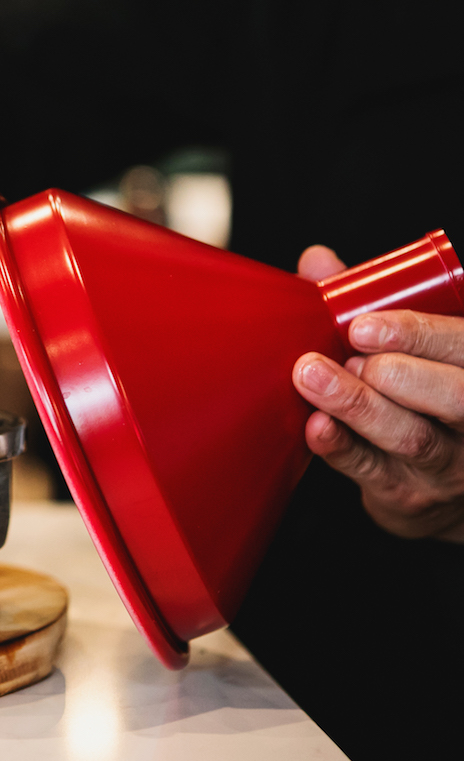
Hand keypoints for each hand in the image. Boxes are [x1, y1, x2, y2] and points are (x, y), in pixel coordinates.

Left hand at [292, 245, 463, 542]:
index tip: (365, 325)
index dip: (420, 335)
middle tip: (346, 354)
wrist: (441, 485)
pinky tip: (315, 426)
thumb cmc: (421, 396)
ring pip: (411, 438)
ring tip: (313, 377)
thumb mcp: (412, 348)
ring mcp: (446, 466)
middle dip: (398, 372)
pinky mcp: (406, 496)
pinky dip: (340, 447)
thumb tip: (317, 261)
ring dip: (357, 405)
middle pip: (454, 398)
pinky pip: (371, 472)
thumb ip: (368, 305)